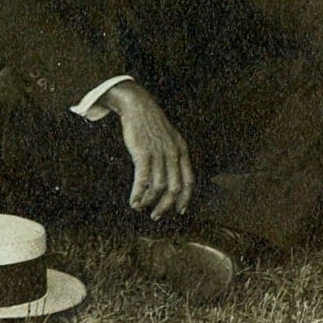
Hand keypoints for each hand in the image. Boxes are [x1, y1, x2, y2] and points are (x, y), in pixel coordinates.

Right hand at [102, 82, 193, 218]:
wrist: (138, 106)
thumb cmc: (151, 124)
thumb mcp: (169, 139)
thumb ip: (172, 156)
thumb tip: (170, 178)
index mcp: (182, 150)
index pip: (189, 181)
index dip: (185, 199)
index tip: (180, 211)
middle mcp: (173, 153)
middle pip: (175, 188)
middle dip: (166, 206)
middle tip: (156, 216)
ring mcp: (159, 154)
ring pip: (159, 187)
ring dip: (149, 202)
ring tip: (140, 207)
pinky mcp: (143, 153)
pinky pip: (143, 180)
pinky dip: (138, 194)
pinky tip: (133, 201)